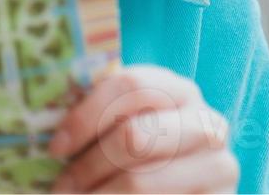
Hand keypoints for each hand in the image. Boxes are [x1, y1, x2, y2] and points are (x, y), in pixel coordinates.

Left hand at [47, 64, 238, 193]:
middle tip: (60, 187)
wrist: (178, 194)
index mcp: (178, 89)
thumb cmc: (140, 158)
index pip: (131, 85)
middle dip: (87, 165)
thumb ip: (99, 116)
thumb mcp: (123, 128)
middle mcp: (208, 123)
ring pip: (141, 181)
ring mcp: (220, 167)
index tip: (55, 146)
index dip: (86, 115)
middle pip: (134, 136)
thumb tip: (48, 125)